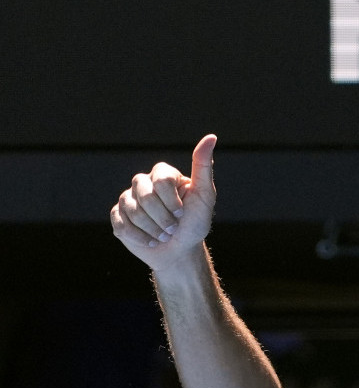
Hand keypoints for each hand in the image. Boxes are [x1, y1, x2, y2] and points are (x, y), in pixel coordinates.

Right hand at [109, 134, 217, 271]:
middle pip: (145, 196)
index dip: (173, 201)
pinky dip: (139, 237)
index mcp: (163, 174)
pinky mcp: (118, 216)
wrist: (180, 251)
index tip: (183, 212)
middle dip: (163, 218)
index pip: (161, 180)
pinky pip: (121, 223)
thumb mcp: (205, 196)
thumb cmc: (195, 223)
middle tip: (173, 228)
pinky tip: (150, 240)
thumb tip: (211, 137)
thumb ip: (203, 167)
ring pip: (133, 211)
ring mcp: (128, 199)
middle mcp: (143, 183)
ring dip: (153, 229)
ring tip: (163, 235)